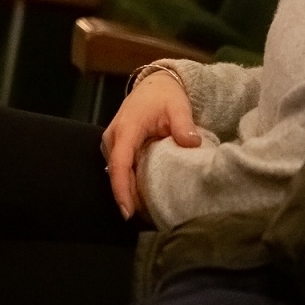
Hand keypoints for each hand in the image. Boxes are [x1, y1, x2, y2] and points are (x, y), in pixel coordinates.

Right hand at [101, 70, 200, 220]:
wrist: (156, 84)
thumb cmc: (166, 96)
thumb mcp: (178, 106)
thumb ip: (184, 125)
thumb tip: (191, 143)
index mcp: (127, 128)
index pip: (120, 163)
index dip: (122, 189)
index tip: (128, 212)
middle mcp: (114, 137)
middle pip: (116, 172)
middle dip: (127, 197)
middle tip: (146, 220)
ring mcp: (113, 141)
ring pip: (117, 172)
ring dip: (128, 191)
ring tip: (146, 212)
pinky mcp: (118, 146)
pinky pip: (121, 168)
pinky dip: (130, 183)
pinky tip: (144, 196)